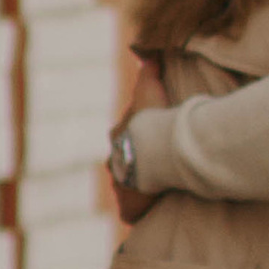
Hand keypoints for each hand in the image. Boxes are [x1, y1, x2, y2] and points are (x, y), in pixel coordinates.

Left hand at [109, 58, 166, 223]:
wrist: (155, 153)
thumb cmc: (153, 122)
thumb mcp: (150, 91)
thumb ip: (148, 73)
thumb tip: (147, 56)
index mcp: (118, 134)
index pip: (125, 132)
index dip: (138, 134)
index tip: (151, 136)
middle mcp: (114, 160)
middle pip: (123, 160)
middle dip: (134, 162)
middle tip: (154, 166)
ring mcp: (120, 183)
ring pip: (125, 184)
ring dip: (136, 186)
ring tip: (153, 190)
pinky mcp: (128, 206)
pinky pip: (131, 210)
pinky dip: (137, 210)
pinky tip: (145, 213)